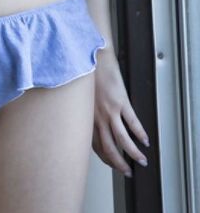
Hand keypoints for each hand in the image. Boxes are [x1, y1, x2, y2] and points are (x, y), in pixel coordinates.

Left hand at [92, 48, 149, 177]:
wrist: (92, 56)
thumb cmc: (85, 73)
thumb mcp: (80, 98)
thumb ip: (86, 113)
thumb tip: (92, 124)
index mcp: (86, 117)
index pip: (96, 146)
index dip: (106, 158)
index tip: (112, 163)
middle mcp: (97, 117)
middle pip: (109, 148)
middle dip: (119, 163)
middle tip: (127, 170)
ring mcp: (110, 110)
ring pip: (123, 140)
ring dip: (133, 153)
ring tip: (141, 159)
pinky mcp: (121, 101)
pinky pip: (132, 123)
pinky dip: (140, 133)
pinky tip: (145, 140)